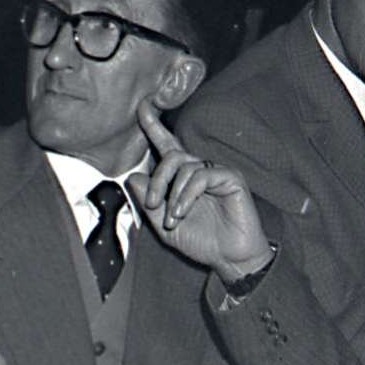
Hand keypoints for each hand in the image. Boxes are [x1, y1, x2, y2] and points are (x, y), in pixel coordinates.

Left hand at [133, 105, 267, 278]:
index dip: (154, 126)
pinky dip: (187, 195)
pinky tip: (182, 212)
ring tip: (172, 218)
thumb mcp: (164, 225)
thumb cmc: (200, 241)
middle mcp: (199, 171)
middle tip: (152, 203)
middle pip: (171, 156)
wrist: (229, 257)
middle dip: (156, 180)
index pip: (167, 147)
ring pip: (185, 166)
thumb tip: (132, 177)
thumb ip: (148, 202)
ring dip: (172, 194)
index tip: (142, 107)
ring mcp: (216, 173)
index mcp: (182, 179)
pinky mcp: (231, 178)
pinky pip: (202, 176)